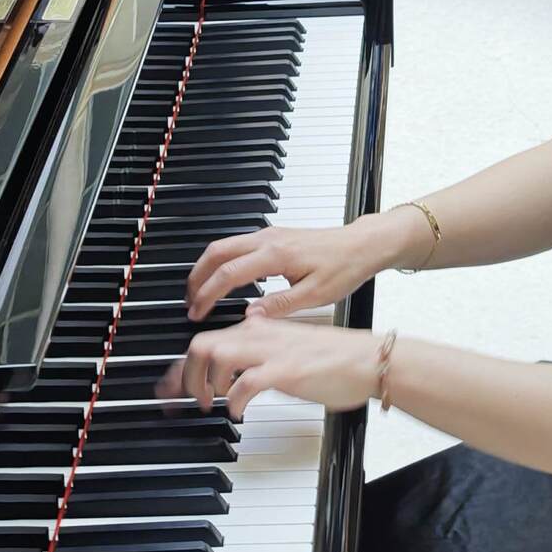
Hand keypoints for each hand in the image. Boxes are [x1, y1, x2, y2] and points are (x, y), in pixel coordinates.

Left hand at [168, 317, 383, 417]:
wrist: (368, 359)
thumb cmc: (335, 360)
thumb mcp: (288, 350)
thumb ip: (261, 356)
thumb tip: (236, 376)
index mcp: (259, 328)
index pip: (207, 340)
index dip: (181, 367)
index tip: (171, 388)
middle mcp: (260, 335)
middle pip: (201, 344)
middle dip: (183, 375)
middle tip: (184, 400)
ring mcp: (272, 351)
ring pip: (216, 355)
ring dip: (205, 384)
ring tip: (212, 403)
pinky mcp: (285, 371)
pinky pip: (246, 383)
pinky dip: (236, 400)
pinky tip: (240, 412)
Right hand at [185, 215, 401, 320]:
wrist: (363, 244)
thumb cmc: (345, 267)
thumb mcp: (315, 295)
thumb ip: (279, 306)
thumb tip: (250, 317)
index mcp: (276, 255)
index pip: (229, 274)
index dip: (208, 294)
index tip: (197, 311)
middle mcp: (268, 239)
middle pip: (216, 252)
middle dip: (197, 276)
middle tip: (189, 301)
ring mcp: (270, 234)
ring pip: (224, 245)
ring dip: (207, 267)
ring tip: (200, 291)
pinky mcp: (274, 236)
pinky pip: (238, 244)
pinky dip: (222, 260)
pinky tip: (223, 278)